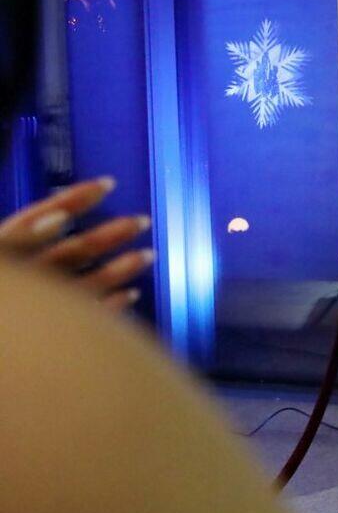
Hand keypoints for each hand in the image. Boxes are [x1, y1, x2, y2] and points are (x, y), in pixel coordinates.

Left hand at [0, 177, 153, 309]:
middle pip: (77, 249)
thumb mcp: (1, 254)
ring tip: (147, 256)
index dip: (77, 198)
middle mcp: (29, 272)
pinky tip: (131, 295)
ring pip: (88, 280)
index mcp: (11, 250)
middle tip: (142, 221)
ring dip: (120, 268)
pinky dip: (112, 305)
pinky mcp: (53, 328)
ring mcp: (43, 301)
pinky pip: (87, 312)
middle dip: (113, 234)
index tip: (108, 184)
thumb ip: (24, 236)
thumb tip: (57, 216)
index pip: (47, 215)